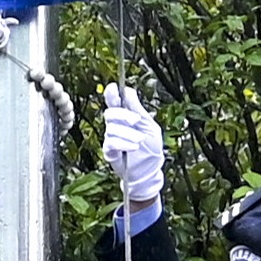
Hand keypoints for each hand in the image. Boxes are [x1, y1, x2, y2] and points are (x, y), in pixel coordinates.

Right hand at [99, 84, 165, 209]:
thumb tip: (128, 91)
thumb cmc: (151, 149)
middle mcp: (116, 125)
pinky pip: (111, 143)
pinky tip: (134, 147)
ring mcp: (112, 138)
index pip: (115, 100)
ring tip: (140, 141)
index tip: (114, 88)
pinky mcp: (109, 151)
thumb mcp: (150, 126)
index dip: (112, 93)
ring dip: (128, 134)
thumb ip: (138, 110)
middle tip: (136, 121)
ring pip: (112, 129)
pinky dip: (123, 143)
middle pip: (110, 112)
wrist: (149, 172)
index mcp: (126, 116)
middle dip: (124, 115)